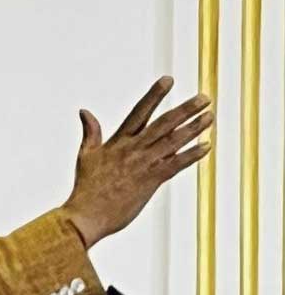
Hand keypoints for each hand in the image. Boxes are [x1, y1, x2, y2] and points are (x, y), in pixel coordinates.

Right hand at [62, 75, 213, 248]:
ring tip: (209, 117)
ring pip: (173, 142)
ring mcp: (143, 165)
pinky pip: (176, 165)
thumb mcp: (85, 155)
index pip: (140, 112)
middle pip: (163, 124)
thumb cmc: (85, 188)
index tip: (168, 80)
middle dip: (185, 109)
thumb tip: (85, 112)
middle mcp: (133, 150)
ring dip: (194, 129)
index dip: (155, 95)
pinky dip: (192, 155)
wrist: (86, 214)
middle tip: (204, 98)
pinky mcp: (150, 182)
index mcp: (118, 142)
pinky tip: (206, 146)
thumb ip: (90, 132)